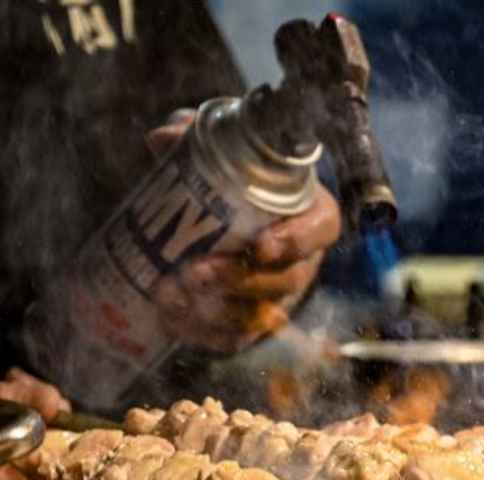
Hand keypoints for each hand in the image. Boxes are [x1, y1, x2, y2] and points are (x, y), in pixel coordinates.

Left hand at [145, 109, 341, 353]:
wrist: (209, 215)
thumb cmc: (226, 177)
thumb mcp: (213, 151)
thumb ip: (193, 138)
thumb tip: (162, 140)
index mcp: (308, 213)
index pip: (321, 229)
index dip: (297, 242)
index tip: (262, 245)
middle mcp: (302, 260)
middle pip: (285, 280)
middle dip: (239, 281)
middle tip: (193, 271)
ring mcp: (279, 296)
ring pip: (259, 315)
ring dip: (215, 311)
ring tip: (169, 294)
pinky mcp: (252, 321)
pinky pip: (237, 338)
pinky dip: (204, 333)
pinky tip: (172, 319)